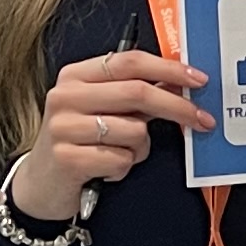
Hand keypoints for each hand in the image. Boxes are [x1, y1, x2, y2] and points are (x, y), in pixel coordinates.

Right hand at [12, 47, 206, 221]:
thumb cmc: (81, 142)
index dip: (168, 68)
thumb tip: (182, 82)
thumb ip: (135, 94)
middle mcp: (66, 96)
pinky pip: (121, 160)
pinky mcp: (67, 158)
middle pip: (137, 92)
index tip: (199, 80)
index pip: (129, 61)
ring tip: (121, 154)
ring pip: (133, 131)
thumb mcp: (102, 110)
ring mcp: (63, 127)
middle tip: (204, 120)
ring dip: (140, 148)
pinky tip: (106, 170)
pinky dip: (123, 168)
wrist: (41, 183)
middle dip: (178, 107)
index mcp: (76, 76)